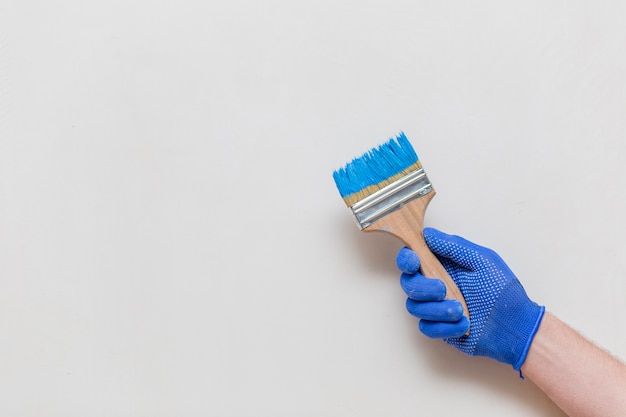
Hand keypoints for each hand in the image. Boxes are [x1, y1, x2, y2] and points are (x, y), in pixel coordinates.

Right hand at [397, 227, 544, 369]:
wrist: (516, 326)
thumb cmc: (504, 292)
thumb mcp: (482, 261)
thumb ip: (454, 246)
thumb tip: (428, 234)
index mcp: (443, 266)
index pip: (413, 259)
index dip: (406, 259)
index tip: (413, 261)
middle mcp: (436, 285)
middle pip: (409, 284)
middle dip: (422, 287)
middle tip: (442, 289)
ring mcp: (436, 307)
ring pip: (414, 307)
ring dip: (436, 309)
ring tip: (460, 310)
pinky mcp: (440, 328)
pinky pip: (426, 328)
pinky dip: (444, 327)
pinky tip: (463, 324)